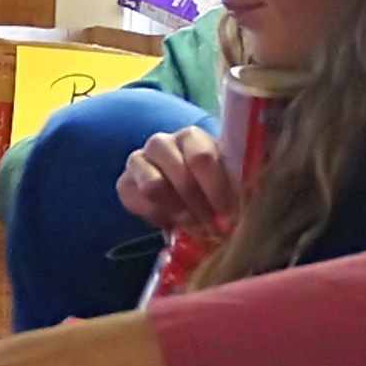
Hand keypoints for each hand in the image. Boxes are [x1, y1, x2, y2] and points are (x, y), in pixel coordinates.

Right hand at [118, 125, 235, 239]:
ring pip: (154, 187)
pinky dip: (154, 216)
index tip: (229, 216)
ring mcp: (139, 160)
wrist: (182, 193)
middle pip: (179, 175)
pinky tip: (170, 222)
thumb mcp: (228, 181)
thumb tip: (241, 210)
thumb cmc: (210, 184)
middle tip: (213, 229)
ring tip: (193, 226)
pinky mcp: (124, 182)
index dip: (216, 190)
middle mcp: (162, 143)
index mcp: (192, 137)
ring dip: (177, 212)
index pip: (202, 158)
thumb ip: (235, 187)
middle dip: (200, 208)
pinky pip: (135, 200)